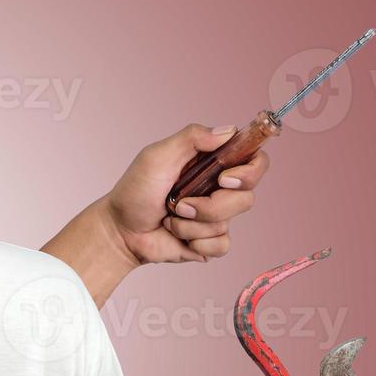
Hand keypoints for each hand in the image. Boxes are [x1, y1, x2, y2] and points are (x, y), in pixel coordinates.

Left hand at [106, 123, 267, 264]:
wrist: (120, 230)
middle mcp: (220, 188)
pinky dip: (196, 242)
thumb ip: (191, 137)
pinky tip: (177, 235)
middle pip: (247, 196)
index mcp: (212, 163)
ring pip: (228, 222)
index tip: (223, 178)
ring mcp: (216, 215)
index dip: (250, 170)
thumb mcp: (157, 156)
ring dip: (193, 223)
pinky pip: (221, 245)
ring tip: (171, 217)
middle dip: (212, 204)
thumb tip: (228, 131)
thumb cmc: (135, 190)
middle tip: (182, 204)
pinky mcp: (209, 241)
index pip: (255, 160)